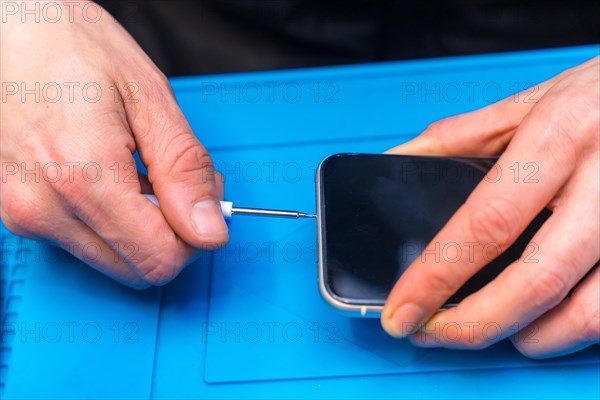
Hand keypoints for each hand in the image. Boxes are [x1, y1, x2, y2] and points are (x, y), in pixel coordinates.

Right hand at [1, 1, 228, 286]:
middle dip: (174, 233)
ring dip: (143, 228)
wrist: (6, 27)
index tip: (204, 198)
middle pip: (138, 268)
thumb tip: (209, 230)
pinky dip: (114, 221)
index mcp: (83, 177)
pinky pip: (88, 243)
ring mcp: (26, 215)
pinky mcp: (20, 214)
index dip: (197, 235)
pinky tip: (114, 177)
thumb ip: (184, 171)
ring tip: (141, 170)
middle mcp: (45, 209)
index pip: (161, 259)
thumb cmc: (71, 46)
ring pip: (115, 261)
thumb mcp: (149, 98)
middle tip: (177, 180)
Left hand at [381, 57, 598, 357]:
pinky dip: (569, 328)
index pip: (487, 222)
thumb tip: (398, 159)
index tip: (403, 309)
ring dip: (525, 335)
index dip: (436, 276)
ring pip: (586, 314)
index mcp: (561, 138)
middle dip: (472, 325)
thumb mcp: (530, 101)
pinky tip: (541, 316)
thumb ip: (460, 136)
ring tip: (485, 324)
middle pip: (535, 282)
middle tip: (431, 332)